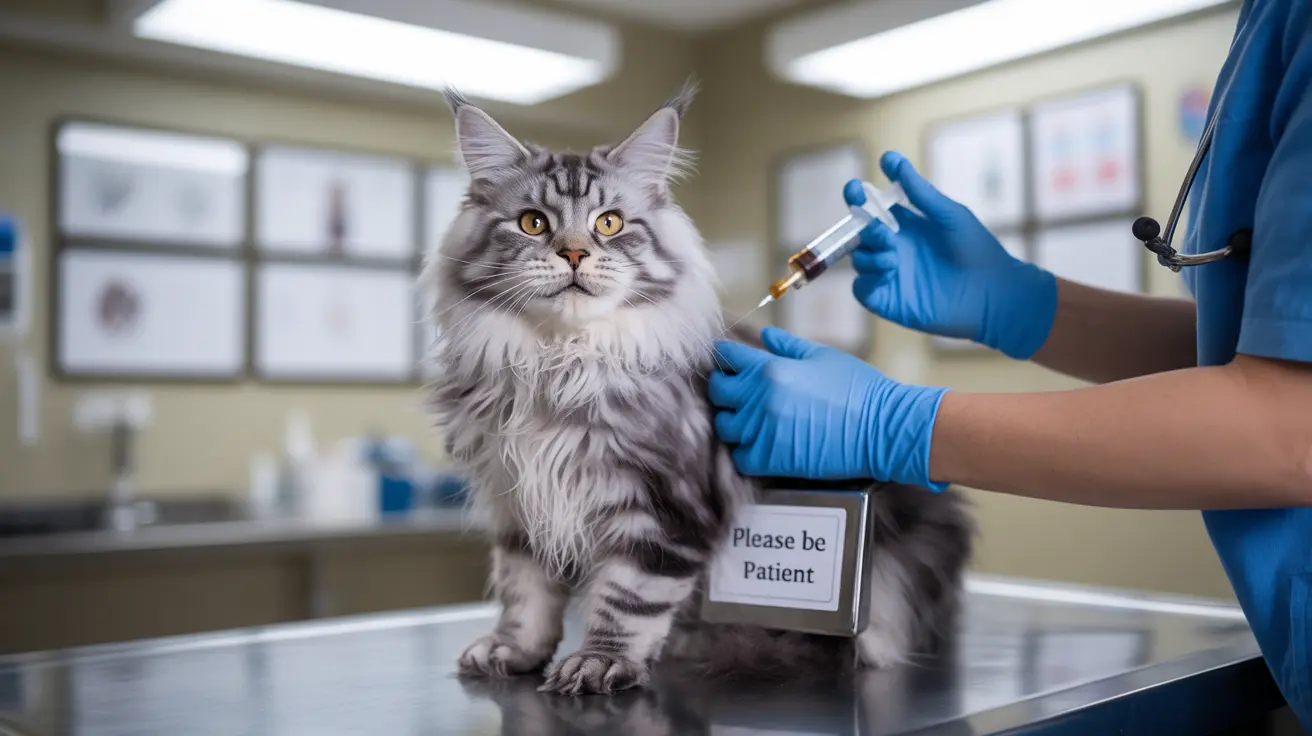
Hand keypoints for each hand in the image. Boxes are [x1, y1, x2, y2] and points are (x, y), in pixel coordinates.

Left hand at [710, 326, 947, 490]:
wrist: (881, 428)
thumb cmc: (858, 388)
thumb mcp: (823, 356)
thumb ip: (788, 346)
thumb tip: (764, 336)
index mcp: (771, 368)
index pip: (728, 357)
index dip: (726, 357)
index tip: (730, 362)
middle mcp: (760, 399)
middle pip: (718, 391)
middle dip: (724, 387)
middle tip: (738, 390)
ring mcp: (763, 431)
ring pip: (724, 425)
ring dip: (733, 420)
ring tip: (750, 418)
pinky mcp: (771, 460)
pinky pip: (740, 457)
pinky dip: (745, 451)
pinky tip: (760, 443)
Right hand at [846, 151, 1056, 358]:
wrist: (992, 293)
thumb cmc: (977, 250)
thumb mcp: (949, 215)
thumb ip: (920, 192)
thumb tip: (892, 160)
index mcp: (905, 225)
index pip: (871, 208)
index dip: (857, 196)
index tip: (856, 188)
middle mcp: (893, 248)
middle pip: (858, 232)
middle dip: (861, 226)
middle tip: (882, 230)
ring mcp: (888, 275)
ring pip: (858, 259)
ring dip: (868, 253)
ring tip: (893, 256)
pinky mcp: (888, 300)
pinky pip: (861, 289)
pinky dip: (866, 279)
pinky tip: (888, 272)